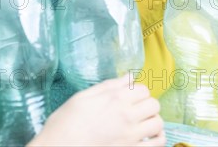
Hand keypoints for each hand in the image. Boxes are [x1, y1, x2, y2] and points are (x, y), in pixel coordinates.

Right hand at [28, 75, 164, 145]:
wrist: (59, 146)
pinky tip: (147, 137)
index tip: (132, 96)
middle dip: (148, 104)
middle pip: (154, 104)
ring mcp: (131, 136)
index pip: (143, 89)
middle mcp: (126, 116)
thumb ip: (109, 86)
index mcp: (115, 99)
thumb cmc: (66, 122)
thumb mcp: (83, 97)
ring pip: (158, 123)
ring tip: (143, 123)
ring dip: (153, 121)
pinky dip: (157, 138)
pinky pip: (157, 144)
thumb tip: (129, 77)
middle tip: (138, 109)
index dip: (138, 91)